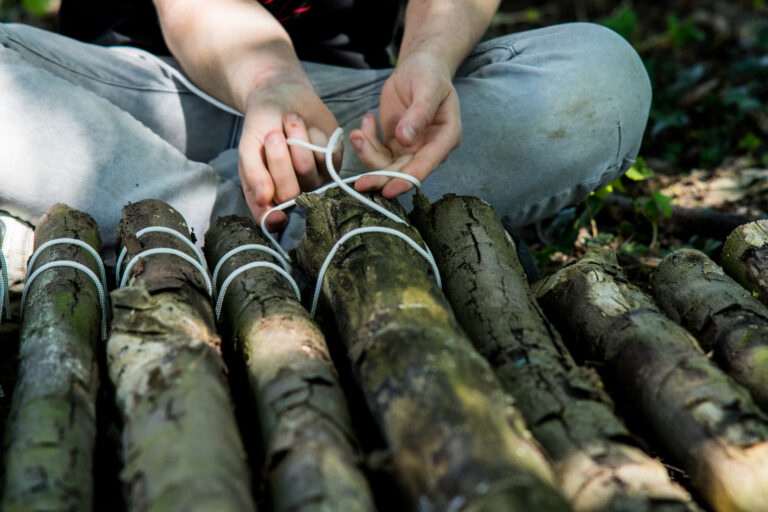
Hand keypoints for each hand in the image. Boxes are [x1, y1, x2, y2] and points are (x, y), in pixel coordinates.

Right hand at [238, 70, 339, 229]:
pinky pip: (324, 154)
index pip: (271, 219)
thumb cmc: (262, 125)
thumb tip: (263, 200)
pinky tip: (307, 126)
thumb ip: (253, 173)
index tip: (275, 215)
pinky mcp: (334, 161)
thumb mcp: (249, 146)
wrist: (283, 96)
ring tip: (289, 121)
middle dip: (278, 160)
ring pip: (306, 169)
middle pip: (289, 192)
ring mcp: (316, 179)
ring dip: (295, 139)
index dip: (273, 220)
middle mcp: (294, 192)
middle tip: (273, 135)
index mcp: (267, 195)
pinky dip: (312, 134)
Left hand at [350, 52, 460, 196]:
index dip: (407, 180)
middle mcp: (429, 149)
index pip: (425, 165)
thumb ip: (419, 112)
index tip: (388, 190)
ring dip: (368, 154)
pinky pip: (376, 153)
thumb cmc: (429, 74)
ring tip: (357, 133)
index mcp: (445, 138)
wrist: (419, 67)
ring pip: (386, 165)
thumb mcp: (428, 87)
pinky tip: (367, 120)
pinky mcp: (394, 144)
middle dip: (380, 177)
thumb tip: (405, 139)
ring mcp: (410, 149)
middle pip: (403, 172)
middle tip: (359, 182)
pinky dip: (366, 142)